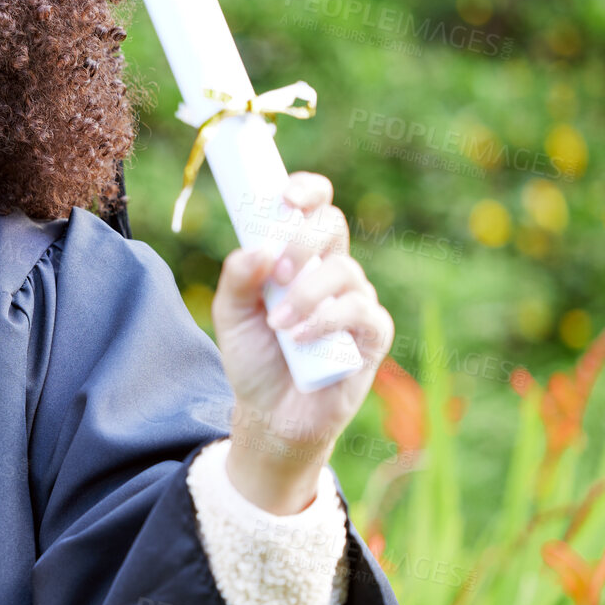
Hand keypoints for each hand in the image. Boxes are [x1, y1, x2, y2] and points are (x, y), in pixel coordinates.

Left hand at [209, 172, 394, 513]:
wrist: (271, 413)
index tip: (285, 197)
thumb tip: (257, 248)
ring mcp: (356, 300)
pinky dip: (326, 320)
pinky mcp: (372, 334)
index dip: (307, 191)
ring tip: (278, 325)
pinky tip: (299, 336)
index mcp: (301, 257)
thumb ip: (238, 278)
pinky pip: (360, 312)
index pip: (316, 207)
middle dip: (301, 242)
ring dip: (306, 294)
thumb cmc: (256, 357)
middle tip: (275, 275)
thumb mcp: (232, 316)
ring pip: (343, 271)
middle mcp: (333, 271)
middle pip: (332, 226)